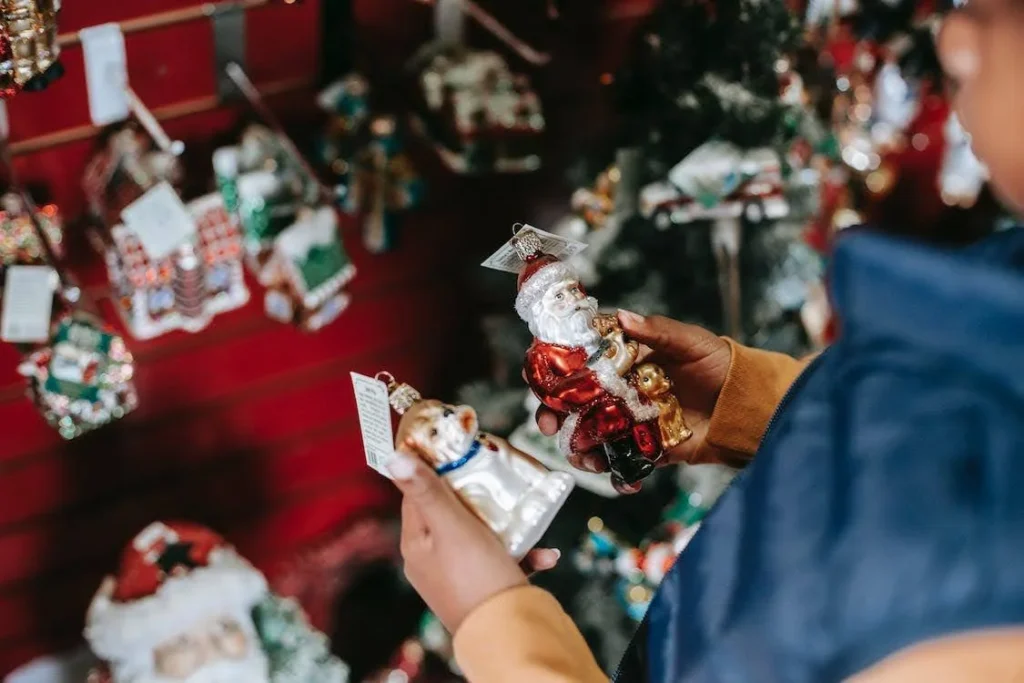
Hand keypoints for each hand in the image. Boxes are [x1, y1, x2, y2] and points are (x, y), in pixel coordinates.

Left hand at [386, 451, 560, 633]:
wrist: (506, 634)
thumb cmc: (476, 578)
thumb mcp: (451, 526)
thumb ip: (427, 492)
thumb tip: (393, 458)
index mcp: (416, 543)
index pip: (417, 494)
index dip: (435, 468)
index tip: (458, 448)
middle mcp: (432, 560)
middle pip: (452, 512)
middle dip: (478, 495)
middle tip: (499, 476)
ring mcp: (458, 576)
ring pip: (481, 535)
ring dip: (507, 525)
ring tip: (526, 515)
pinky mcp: (485, 590)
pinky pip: (503, 561)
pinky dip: (523, 553)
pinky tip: (545, 554)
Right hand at [535, 310, 735, 493]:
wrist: (749, 405)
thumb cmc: (718, 364)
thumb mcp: (690, 341)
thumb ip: (656, 331)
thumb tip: (623, 317)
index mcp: (624, 361)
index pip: (579, 363)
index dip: (555, 370)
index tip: (540, 378)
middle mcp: (621, 392)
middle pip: (574, 404)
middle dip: (554, 415)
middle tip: (547, 423)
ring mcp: (632, 422)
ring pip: (592, 437)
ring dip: (580, 449)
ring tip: (585, 458)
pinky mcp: (649, 450)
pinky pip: (624, 464)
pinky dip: (617, 475)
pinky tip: (621, 479)